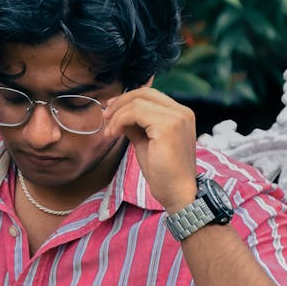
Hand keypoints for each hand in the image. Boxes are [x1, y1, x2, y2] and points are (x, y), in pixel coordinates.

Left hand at [102, 87, 197, 212]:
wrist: (176, 192)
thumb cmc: (163, 172)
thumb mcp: (145, 141)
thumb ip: (135, 125)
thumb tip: (117, 113)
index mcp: (180, 114)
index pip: (150, 94)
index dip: (127, 99)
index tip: (110, 110)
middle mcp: (182, 112)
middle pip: (144, 93)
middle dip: (120, 103)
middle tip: (105, 117)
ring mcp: (177, 117)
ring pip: (137, 102)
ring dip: (117, 116)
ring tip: (109, 132)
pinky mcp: (168, 126)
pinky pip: (136, 113)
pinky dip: (120, 121)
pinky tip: (114, 134)